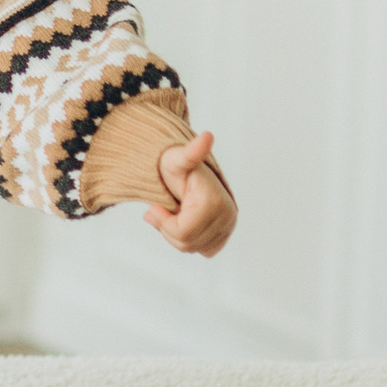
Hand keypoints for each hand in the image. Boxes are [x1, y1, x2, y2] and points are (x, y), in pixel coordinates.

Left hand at [148, 127, 237, 256]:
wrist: (184, 170)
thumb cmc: (175, 165)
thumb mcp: (176, 159)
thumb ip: (190, 152)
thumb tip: (207, 136)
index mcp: (216, 201)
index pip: (182, 233)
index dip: (163, 221)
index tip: (156, 205)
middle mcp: (229, 215)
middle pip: (187, 244)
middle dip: (168, 228)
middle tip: (162, 208)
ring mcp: (230, 226)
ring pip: (193, 249)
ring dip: (176, 233)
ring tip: (174, 212)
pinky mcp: (226, 234)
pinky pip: (202, 250)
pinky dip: (189, 239)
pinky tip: (184, 220)